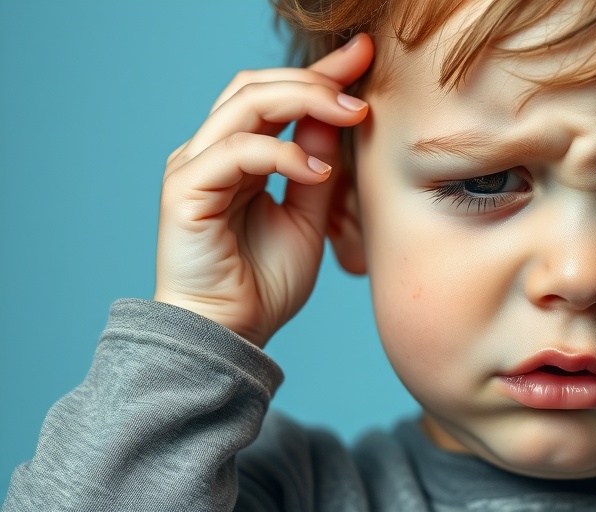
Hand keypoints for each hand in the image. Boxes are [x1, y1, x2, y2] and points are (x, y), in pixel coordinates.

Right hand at [154, 34, 373, 347]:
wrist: (231, 336)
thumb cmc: (264, 284)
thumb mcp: (308, 215)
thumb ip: (317, 165)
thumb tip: (341, 115)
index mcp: (237, 156)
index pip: (273, 95)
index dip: (319, 73)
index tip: (364, 56)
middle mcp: (210, 153)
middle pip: (256, 86)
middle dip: (315, 76)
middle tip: (362, 75)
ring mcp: (193, 167)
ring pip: (245, 105)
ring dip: (304, 101)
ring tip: (352, 114)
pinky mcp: (184, 191)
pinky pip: (236, 152)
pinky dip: (283, 155)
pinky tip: (318, 172)